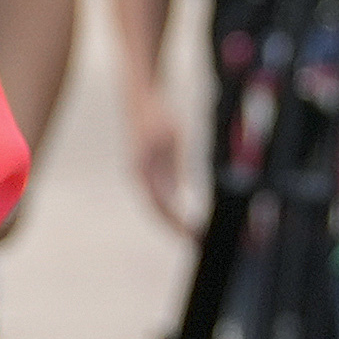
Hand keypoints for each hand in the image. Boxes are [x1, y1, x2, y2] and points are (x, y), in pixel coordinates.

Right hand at [129, 75, 194, 234]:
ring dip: (174, 222)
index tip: (193, 236)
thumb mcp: (173, 137)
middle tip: (197, 242)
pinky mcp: (152, 170)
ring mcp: (145, 175)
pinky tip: (187, 217)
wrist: (140, 96)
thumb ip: (177, 164)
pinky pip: (162, 196)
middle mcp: (141, 177)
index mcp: (143, 172)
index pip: (161, 206)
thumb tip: (183, 192)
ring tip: (194, 234)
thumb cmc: (156, 114)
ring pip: (159, 206)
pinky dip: (173, 209)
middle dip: (176, 228)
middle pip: (158, 212)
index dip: (176, 223)